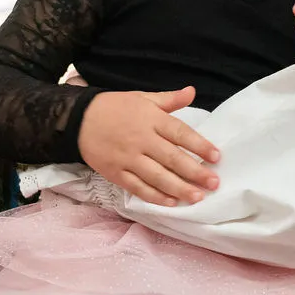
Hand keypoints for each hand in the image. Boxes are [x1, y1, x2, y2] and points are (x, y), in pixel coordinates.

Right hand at [77, 87, 219, 206]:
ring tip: (198, 197)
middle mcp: (141, 140)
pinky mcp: (116, 173)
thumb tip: (192, 91)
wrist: (78, 119)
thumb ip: (169, 99)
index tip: (216, 156)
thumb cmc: (114, 107)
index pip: (180, 133)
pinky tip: (172, 202)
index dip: (200, 145)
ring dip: (179, 188)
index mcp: (150, 119)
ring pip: (157, 177)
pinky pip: (138, 188)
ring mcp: (128, 158)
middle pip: (172, 158)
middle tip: (214, 183)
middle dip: (195, 172)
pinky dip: (155, 196)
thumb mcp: (142, 98)